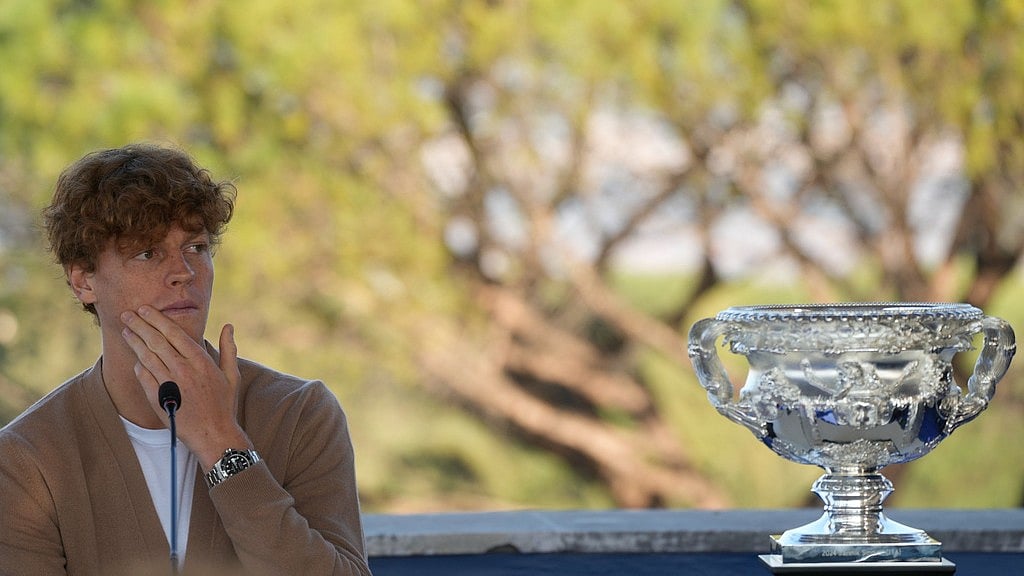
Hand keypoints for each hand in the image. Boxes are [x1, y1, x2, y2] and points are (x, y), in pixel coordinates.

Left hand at [121, 305, 250, 468]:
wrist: (213, 434)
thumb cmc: (224, 405)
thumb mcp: (231, 375)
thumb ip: (228, 348)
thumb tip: (228, 326)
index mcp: (201, 360)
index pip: (174, 333)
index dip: (157, 319)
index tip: (145, 310)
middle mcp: (183, 369)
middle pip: (156, 341)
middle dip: (139, 325)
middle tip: (127, 315)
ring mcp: (169, 384)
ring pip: (147, 356)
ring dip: (134, 342)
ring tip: (126, 331)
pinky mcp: (158, 398)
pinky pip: (144, 376)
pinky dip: (139, 365)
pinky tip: (136, 358)